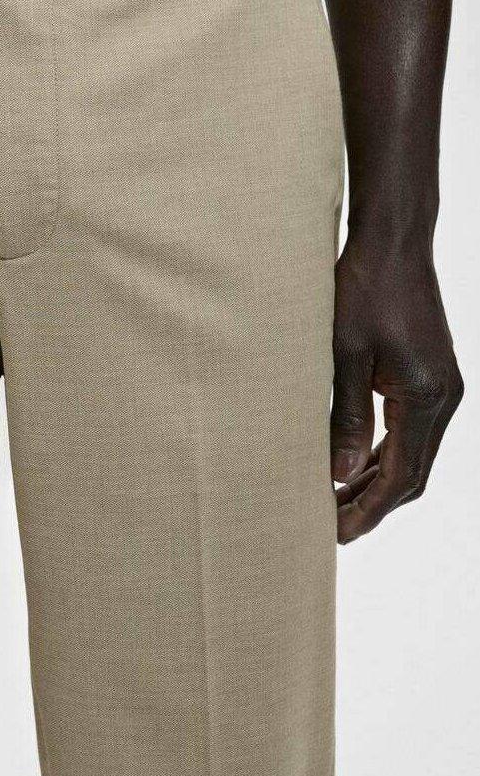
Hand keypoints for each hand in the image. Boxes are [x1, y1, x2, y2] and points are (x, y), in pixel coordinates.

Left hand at [330, 234, 462, 542]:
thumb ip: (345, 416)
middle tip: (330, 525)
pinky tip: (355, 460)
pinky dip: (385, 450)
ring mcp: (442, 386)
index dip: (369, 509)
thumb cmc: (363, 289)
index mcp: (427, 398)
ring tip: (336, 500)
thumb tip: (341, 474)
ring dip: (378, 478)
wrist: (393, 242)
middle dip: (373, 503)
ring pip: (413, 452)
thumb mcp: (344, 353)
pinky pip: (411, 428)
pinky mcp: (431, 374)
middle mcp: (444, 398)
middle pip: (412, 472)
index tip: (337, 533)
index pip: (401, 476)